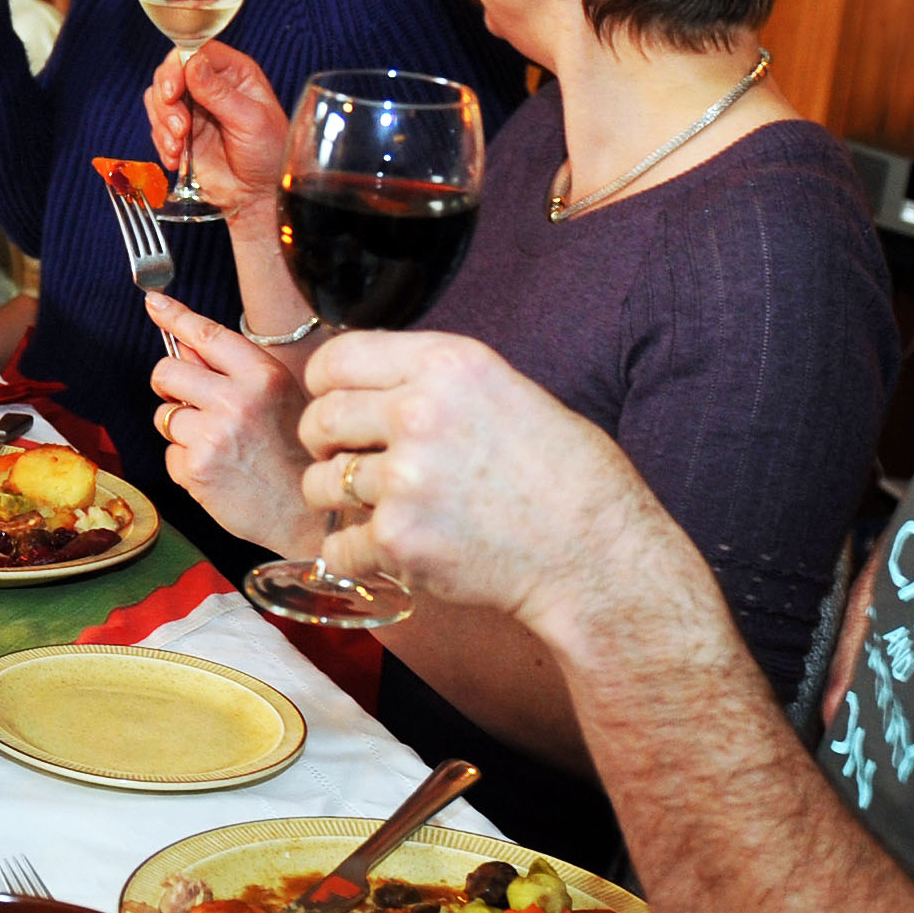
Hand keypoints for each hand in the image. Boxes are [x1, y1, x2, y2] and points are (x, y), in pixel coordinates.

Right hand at [145, 42, 288, 196]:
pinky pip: (156, 128)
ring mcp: (193, 110)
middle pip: (169, 74)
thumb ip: (220, 93)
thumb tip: (192, 64)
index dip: (177, 67)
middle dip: (167, 100)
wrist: (259, 194)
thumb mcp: (251, 120)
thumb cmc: (270, 154)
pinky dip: (162, 144)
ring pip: (158, 100)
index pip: (196, 52)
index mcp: (234, 73)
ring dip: (163, 124)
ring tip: (180, 146)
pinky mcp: (181, 134)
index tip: (173, 90)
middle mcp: (210, 86)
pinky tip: (177, 158)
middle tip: (179, 126)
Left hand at [145, 299, 324, 557]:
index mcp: (263, 375)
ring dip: (182, 431)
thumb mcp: (282, 398)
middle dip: (170, 387)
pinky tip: (219, 473)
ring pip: (164, 416)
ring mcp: (213, 435)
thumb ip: (235, 371)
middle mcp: (236, 399)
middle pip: (166, 372)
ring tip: (221, 448)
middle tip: (191, 404)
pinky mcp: (196, 469)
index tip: (154, 302)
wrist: (314, 516)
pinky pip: (169, 454)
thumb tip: (185, 346)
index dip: (175, 315)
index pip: (206, 334)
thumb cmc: (299, 455)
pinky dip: (186, 464)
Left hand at [288, 331, 682, 643]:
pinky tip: (391, 550)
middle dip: (324, 444)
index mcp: (449, 365)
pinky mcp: (399, 538)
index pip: (338, 357)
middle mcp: (419, 413)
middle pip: (319, 418)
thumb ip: (435, 384)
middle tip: (348, 462)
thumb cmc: (564, 476)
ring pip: (320, 484)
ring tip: (382, 509)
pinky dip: (354, 555)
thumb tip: (369, 385)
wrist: (594, 554)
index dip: (326, 384)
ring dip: (339, 501)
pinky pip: (337, 546)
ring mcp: (405, 478)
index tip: (334, 404)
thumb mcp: (506, 392)